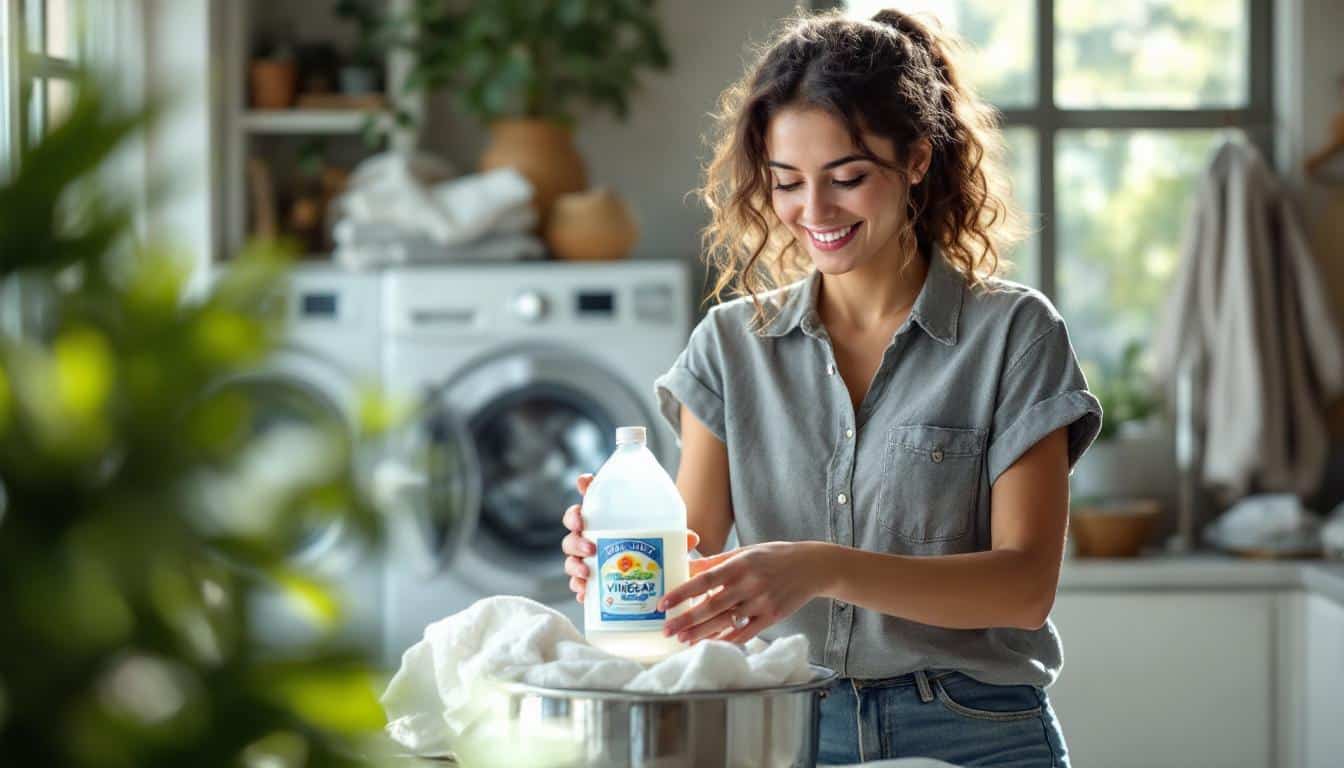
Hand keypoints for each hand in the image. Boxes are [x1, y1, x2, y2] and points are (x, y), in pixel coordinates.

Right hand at [561, 473, 699, 602]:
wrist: (655, 585)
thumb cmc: (656, 553)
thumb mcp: (668, 543)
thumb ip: (676, 538)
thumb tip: (691, 538)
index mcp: (608, 516)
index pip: (592, 493)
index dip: (585, 485)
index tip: (585, 482)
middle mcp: (593, 532)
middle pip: (572, 522)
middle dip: (574, 527)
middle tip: (588, 542)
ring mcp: (587, 556)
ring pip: (570, 553)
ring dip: (574, 560)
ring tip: (586, 569)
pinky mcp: (588, 580)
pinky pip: (577, 582)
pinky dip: (579, 587)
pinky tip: (585, 592)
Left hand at [658, 541, 824, 643]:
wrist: (813, 567)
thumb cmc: (775, 557)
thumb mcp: (746, 552)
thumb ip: (717, 562)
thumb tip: (688, 567)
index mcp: (741, 564)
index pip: (705, 580)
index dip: (682, 592)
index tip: (664, 603)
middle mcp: (750, 583)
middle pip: (712, 605)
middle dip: (687, 620)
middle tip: (667, 629)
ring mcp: (762, 602)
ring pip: (726, 621)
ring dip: (702, 633)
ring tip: (682, 639)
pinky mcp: (773, 617)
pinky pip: (746, 632)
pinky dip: (728, 639)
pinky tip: (711, 643)